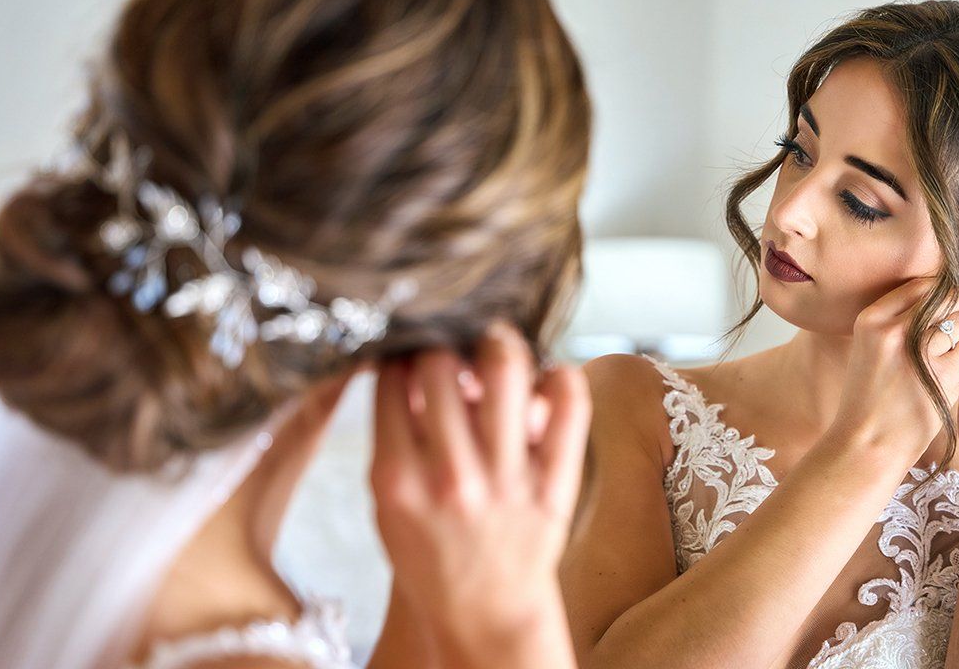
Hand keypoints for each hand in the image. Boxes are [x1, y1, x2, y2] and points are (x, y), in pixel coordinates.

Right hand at [370, 319, 590, 660]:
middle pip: (442, 365)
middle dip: (443, 344)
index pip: (392, 381)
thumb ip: (394, 437)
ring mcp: (506, 481)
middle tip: (453, 346)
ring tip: (495, 348)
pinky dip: (561, 377)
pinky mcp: (554, 486)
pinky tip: (546, 377)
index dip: (401, 352)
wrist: (485, 615)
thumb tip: (409, 363)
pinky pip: (569, 407)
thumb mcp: (388, 504)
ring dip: (498, 344)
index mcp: (398, 480)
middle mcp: (451, 477)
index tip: (412, 348)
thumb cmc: (433, 556)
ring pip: (504, 370)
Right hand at [835, 276, 958, 458]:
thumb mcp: (868, 350)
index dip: (945, 286)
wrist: (866, 444)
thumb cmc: (868, 401)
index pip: (918, 287)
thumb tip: (932, 302)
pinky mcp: (941, 374)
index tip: (957, 292)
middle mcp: (893, 330)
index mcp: (871, 320)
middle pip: (944, 296)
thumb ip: (893, 325)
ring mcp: (918, 351)